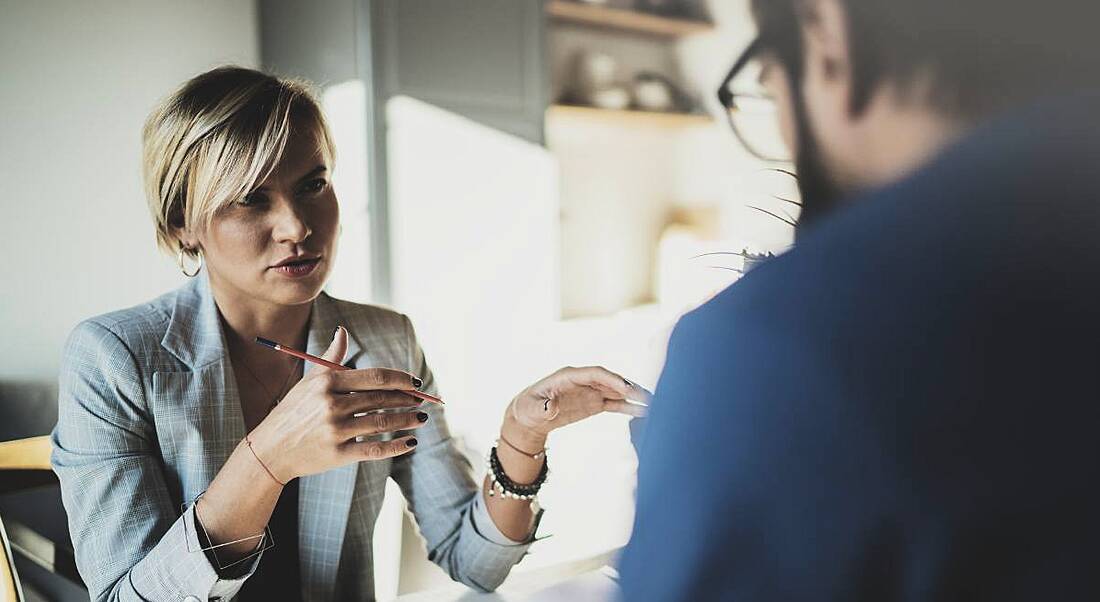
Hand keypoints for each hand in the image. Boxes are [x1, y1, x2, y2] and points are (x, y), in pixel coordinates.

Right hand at [248, 327, 427, 481]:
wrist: (269, 450)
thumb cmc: (293, 412)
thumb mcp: (309, 381)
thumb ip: (331, 357)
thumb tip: (343, 331)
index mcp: (327, 383)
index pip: (375, 377)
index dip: (400, 379)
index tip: (415, 382)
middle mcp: (331, 405)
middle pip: (381, 399)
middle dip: (407, 399)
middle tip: (422, 400)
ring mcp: (335, 431)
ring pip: (382, 423)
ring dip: (407, 420)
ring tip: (421, 418)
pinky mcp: (337, 454)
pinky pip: (374, 450)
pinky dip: (396, 446)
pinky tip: (410, 442)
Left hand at [506, 366, 648, 441]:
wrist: (529, 416)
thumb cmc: (528, 408)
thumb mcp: (531, 409)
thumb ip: (543, 408)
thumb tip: (552, 408)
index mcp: (569, 376)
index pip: (594, 373)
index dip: (611, 379)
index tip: (626, 388)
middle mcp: (583, 380)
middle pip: (610, 380)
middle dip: (628, 386)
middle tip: (647, 396)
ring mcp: (591, 391)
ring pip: (616, 390)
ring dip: (634, 395)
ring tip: (653, 402)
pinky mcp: (595, 403)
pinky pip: (615, 403)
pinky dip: (629, 406)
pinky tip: (644, 411)